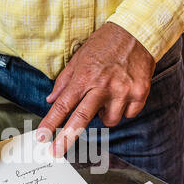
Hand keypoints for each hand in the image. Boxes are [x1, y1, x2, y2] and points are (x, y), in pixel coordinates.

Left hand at [37, 22, 154, 156]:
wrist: (137, 32)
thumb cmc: (105, 44)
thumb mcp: (79, 57)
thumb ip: (64, 81)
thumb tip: (51, 100)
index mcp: (85, 76)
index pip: (64, 105)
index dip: (51, 123)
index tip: (42, 137)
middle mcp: (103, 86)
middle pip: (82, 119)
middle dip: (67, 138)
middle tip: (57, 151)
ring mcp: (123, 91)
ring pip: (109, 121)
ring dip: (104, 115)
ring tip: (106, 97)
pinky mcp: (140, 93)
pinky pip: (128, 115)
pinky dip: (123, 110)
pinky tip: (122, 95)